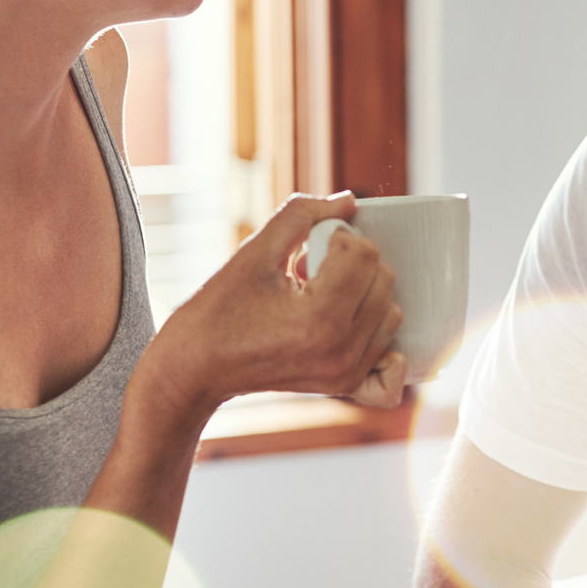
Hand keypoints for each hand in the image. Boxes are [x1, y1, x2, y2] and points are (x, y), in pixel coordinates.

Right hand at [133, 193, 404, 433]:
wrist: (194, 369)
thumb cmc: (216, 310)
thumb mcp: (253, 252)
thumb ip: (303, 216)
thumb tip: (349, 201)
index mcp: (319, 317)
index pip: (365, 254)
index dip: (336, 240)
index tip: (303, 252)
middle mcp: (341, 350)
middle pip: (383, 280)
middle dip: (350, 265)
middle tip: (307, 274)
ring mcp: (346, 373)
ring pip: (391, 312)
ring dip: (362, 294)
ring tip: (318, 298)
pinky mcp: (345, 386)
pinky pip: (392, 365)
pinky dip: (379, 339)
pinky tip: (350, 325)